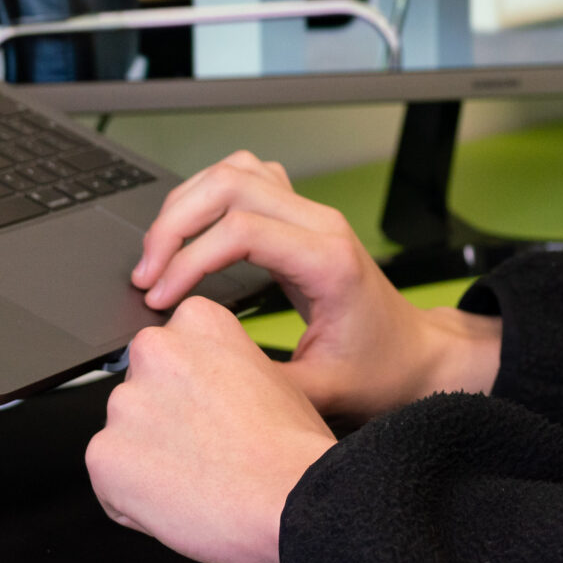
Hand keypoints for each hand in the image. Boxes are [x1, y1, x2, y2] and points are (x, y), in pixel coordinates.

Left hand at [85, 298, 329, 562]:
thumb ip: (221, 369)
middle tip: (205, 448)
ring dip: (148, 461)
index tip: (212, 408)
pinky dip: (134, 499)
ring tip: (197, 480)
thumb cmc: (291, 448)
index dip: (189, 390)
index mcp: (196, 322)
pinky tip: (177, 501)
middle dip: (162, 421)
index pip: (168, 353)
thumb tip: (201, 390)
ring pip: (124, 438)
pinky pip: (109, 484)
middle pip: (141, 392)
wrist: (289, 499)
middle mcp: (153, 350)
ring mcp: (123, 403)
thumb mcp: (269, 376)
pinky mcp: (102, 455)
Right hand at [131, 151, 500, 423]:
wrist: (417, 356)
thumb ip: (260, 383)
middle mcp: (321, 225)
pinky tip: (189, 235)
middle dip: (174, 224)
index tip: (159, 298)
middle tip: (146, 274)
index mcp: (328, 261)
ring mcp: (313, 215)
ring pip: (237, 171)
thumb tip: (198, 373)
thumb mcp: (319, 391)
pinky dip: (208, 197)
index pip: (241, 230)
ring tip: (158, 253)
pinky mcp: (302, 219)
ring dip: (187, 203)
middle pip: (231, 183)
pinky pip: (249, 180)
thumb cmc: (378, 371)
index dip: (188, 260)